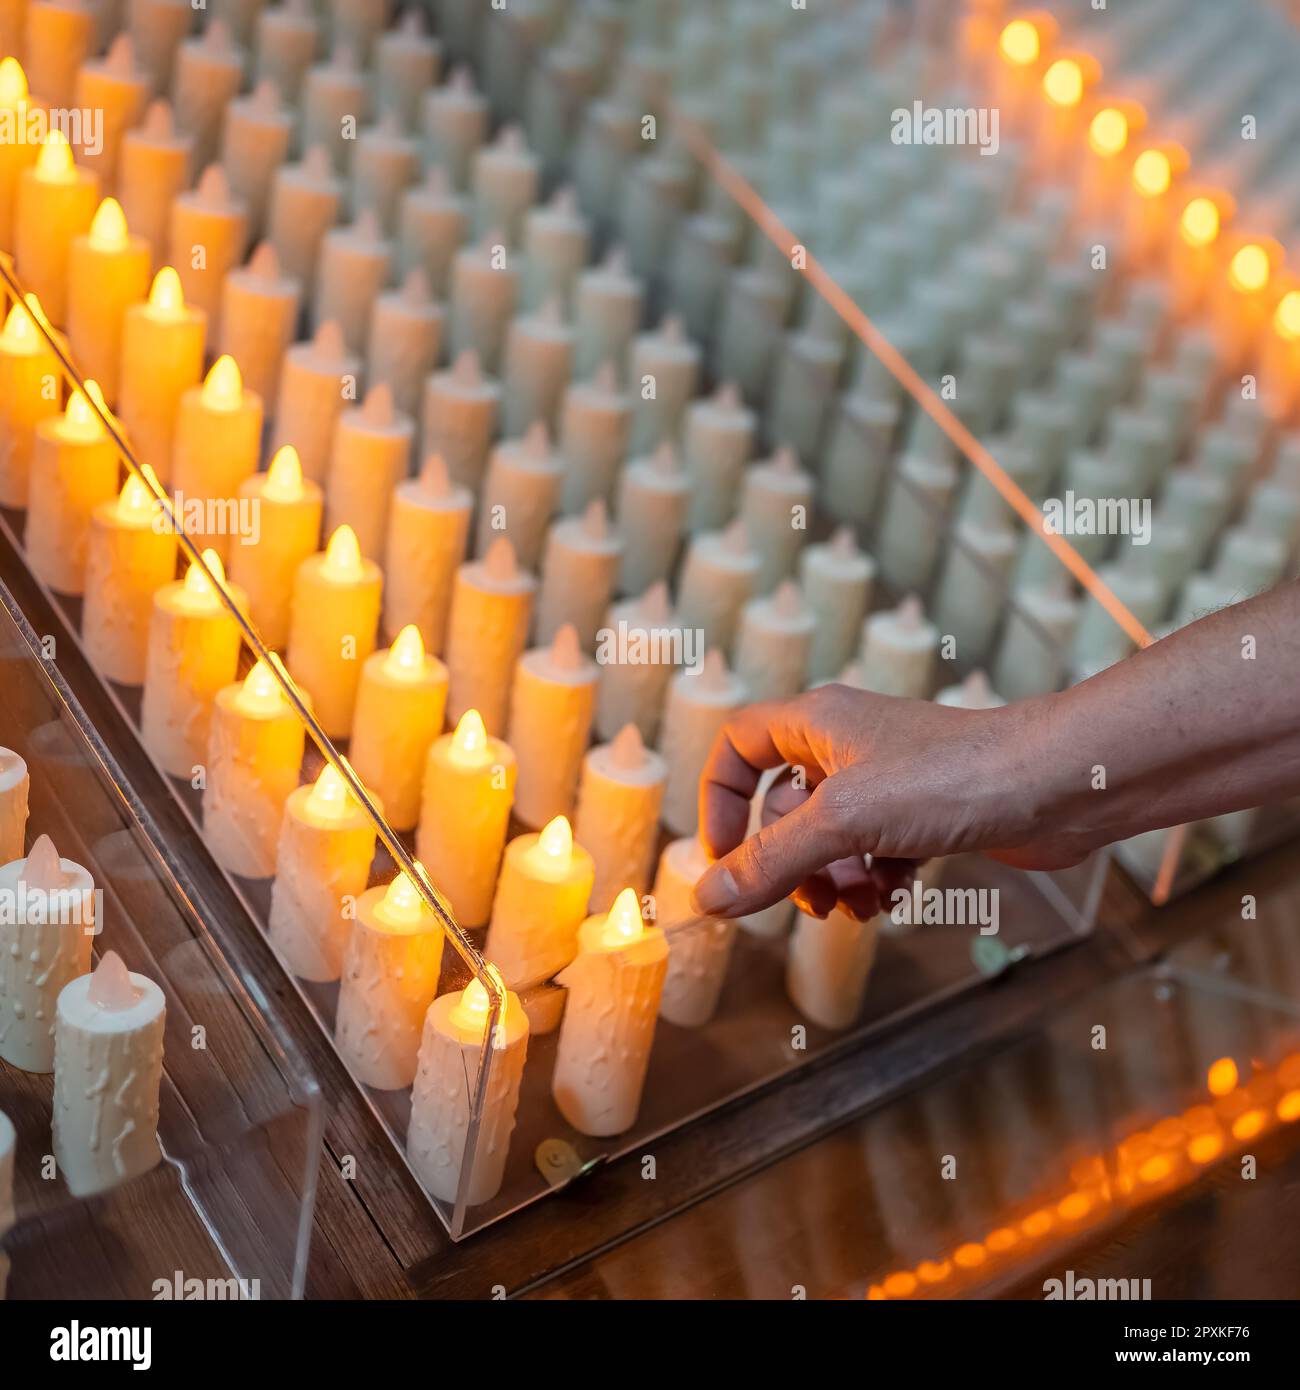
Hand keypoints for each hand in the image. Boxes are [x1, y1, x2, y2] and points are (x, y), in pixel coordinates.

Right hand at [691, 683, 1081, 920]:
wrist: (1058, 785)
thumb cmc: (953, 777)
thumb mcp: (844, 822)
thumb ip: (771, 862)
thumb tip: (708, 899)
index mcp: (817, 722)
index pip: (738, 747)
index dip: (721, 800)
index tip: (725, 856)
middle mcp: (847, 746)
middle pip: (785, 810)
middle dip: (793, 864)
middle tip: (814, 902)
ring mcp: (889, 781)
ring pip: (831, 840)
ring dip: (836, 881)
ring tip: (861, 905)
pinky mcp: (926, 814)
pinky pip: (875, 854)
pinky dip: (876, 880)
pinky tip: (894, 897)